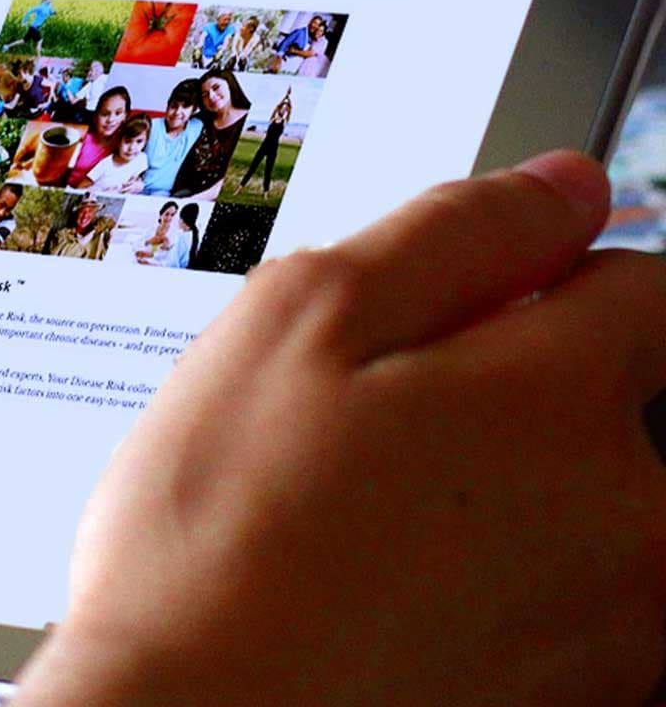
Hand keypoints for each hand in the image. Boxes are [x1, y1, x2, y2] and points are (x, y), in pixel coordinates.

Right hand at [16, 151, 665, 705]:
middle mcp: (627, 512)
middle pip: (621, 407)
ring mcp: (614, 626)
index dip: (546, 279)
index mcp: (561, 394)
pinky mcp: (578, 703)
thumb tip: (562, 188)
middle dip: (522, 401)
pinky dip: (507, 596)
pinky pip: (572, 614)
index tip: (468, 313)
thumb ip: (450, 234)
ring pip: (597, 516)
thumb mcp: (295, 320)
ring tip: (372, 534)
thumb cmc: (220, 540)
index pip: (645, 282)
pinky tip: (396, 606)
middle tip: (378, 439)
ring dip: (513, 505)